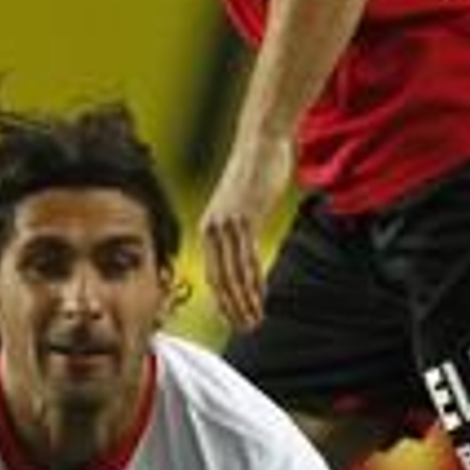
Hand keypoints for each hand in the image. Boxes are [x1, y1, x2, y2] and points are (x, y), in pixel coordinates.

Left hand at [199, 132, 294, 330]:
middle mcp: (212, 228)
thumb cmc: (254, 170)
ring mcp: (227, 224)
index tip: (233, 319)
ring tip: (253, 321)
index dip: (222, 300)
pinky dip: (253, 282)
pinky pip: (248, 258)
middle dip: (231, 307)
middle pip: (220, 279)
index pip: (213, 273)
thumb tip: (246, 244)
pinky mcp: (244, 217)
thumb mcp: (241, 204)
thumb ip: (240, 226)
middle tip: (244, 328)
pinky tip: (259, 298)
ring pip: (234, 273)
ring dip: (244, 301)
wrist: (260, 141)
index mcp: (209, 227)